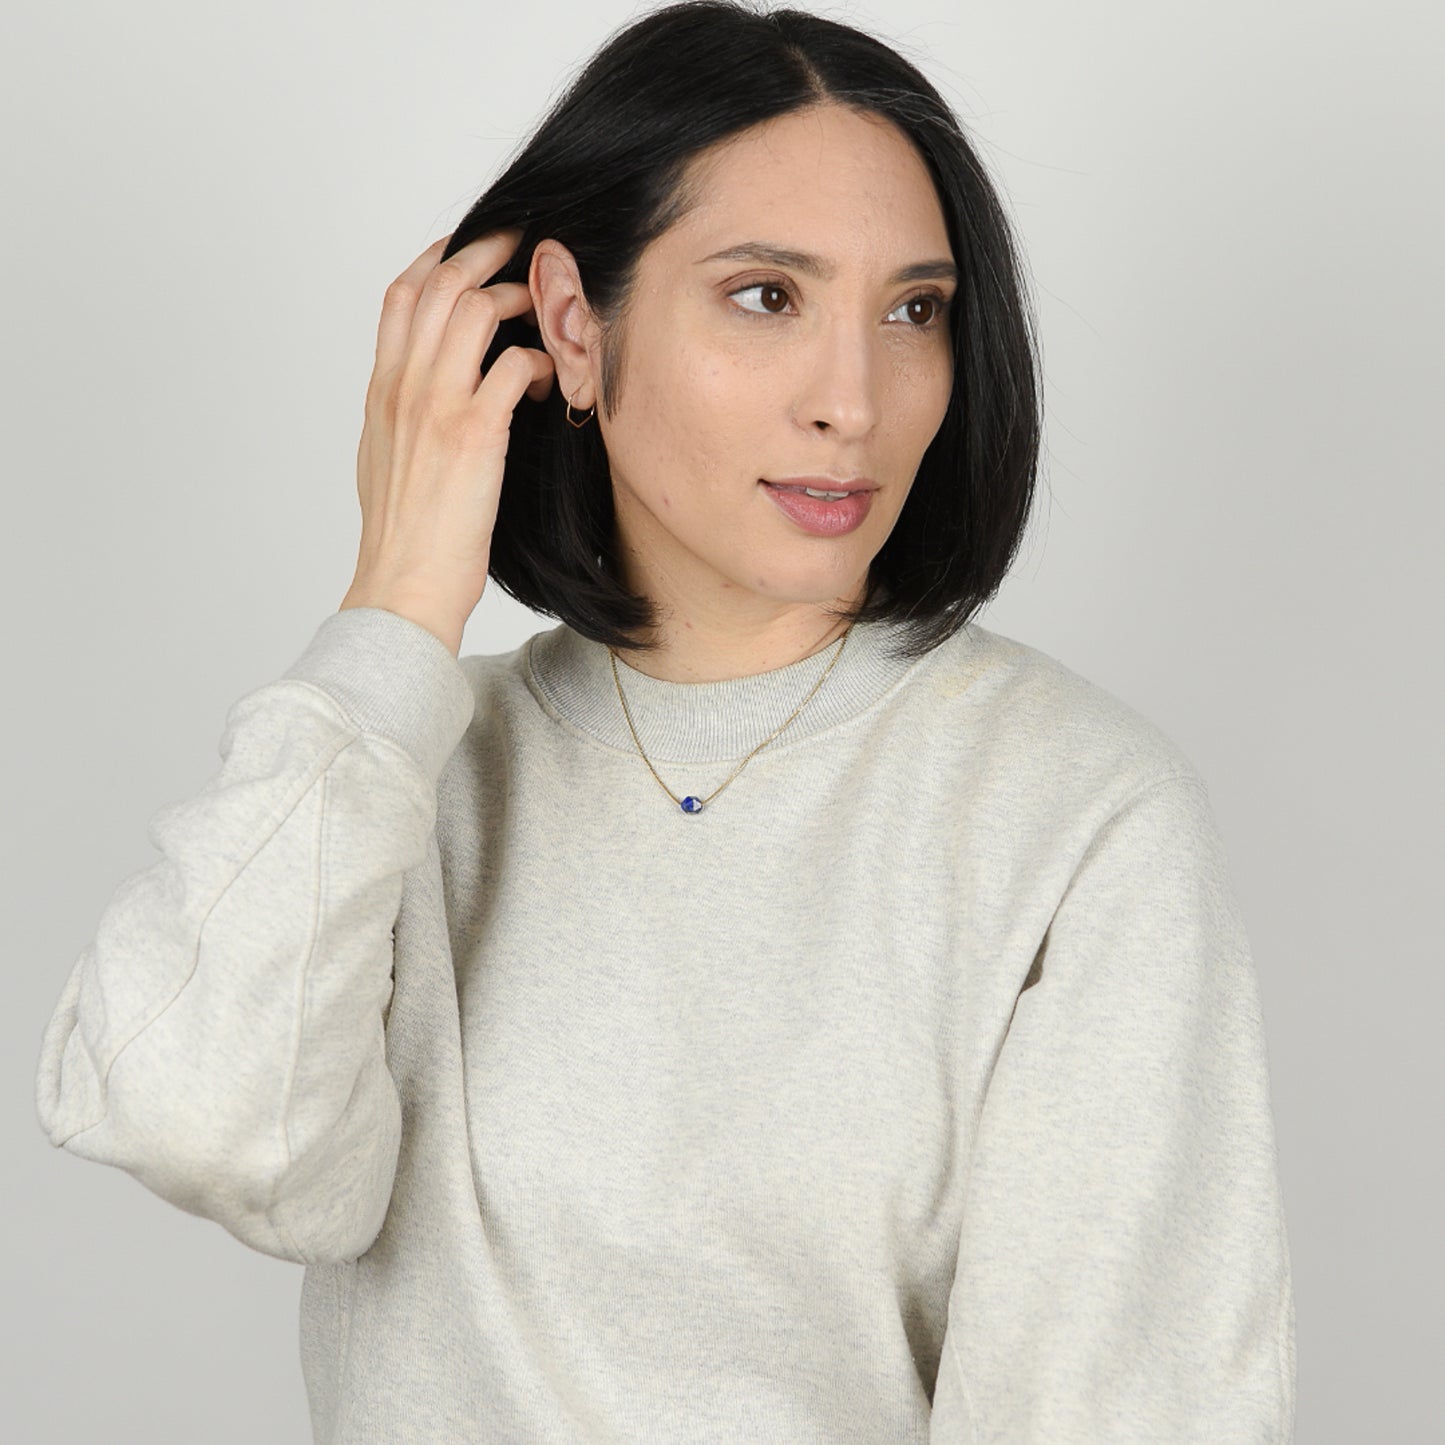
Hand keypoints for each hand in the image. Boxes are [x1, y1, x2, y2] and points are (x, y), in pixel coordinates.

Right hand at [340, 227, 555, 654]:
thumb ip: (401, 413)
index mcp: (380, 391)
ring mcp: (435, 406)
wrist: (403, 587)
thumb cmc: (404, 537)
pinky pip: (513, 366)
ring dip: (517, 300)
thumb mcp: (385, 460)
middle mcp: (402, 387)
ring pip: (474, 310)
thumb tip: (419, 390)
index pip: (400, 295)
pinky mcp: (474, 434)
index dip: (438, 258)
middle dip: (487, 254)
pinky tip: (551, 378)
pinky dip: (539, 359)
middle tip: (525, 247)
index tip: (472, 247)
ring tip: (542, 311)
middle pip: (440, 284)